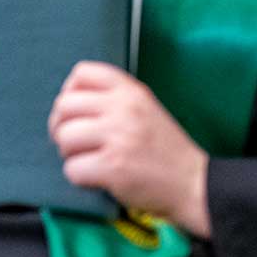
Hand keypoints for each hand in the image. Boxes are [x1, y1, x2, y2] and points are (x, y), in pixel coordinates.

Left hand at [48, 61, 210, 238]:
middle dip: (61, 127)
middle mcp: (123, 108)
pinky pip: (72, 169)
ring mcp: (118, 137)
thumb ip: (112, 99)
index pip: (82, 72)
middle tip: (74, 143)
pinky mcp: (113, 167)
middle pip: (64, 106)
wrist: (195, 184)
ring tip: (89, 161)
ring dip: (70, 154)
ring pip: (64, 138)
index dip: (70, 92)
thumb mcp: (144, 109)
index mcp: (131, 91)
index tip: (76, 112)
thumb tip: (66, 103)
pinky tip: (97, 179)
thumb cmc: (164, 150)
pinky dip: (80, 178)